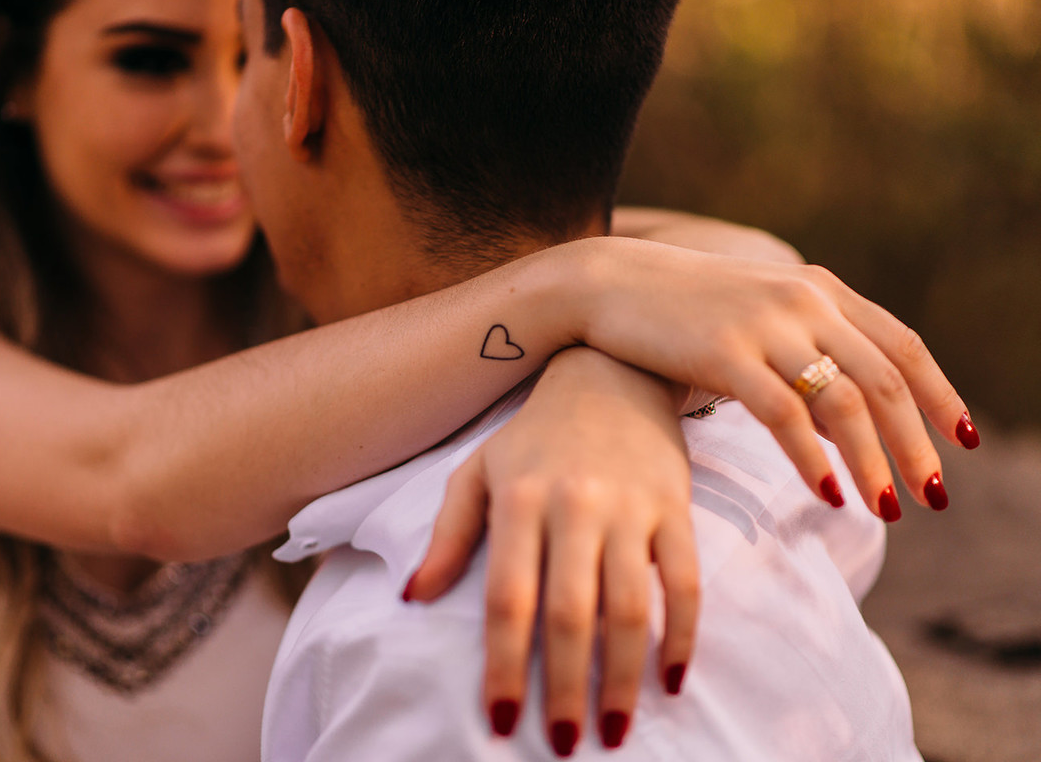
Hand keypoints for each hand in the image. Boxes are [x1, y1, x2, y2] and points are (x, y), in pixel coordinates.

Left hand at [406, 348, 696, 753]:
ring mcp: (631, 506)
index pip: (508, 598)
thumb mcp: (478, 472)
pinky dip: (682, 635)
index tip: (500, 721)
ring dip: (623, 677)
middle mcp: (575, 502)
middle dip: (563, 687)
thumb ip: (449, 535)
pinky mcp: (676, 508)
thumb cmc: (533, 435)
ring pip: (630, 607)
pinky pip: (685, 582)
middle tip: (560, 742)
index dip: (502, 664)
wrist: (610, 372)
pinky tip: (671, 679)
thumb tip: (411, 599)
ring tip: (614, 729)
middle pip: (569, 613)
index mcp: (520, 497)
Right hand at [561, 235, 974, 520]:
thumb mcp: (756, 315)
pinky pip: (785, 415)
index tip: (964, 441)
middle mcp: (802, 300)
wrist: (607, 281)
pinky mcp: (723, 352)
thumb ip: (806, 350)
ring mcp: (764, 325)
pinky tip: (828, 493)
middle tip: (933, 497)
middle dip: (917, 444)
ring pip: (844, 402)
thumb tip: (846, 420)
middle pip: (885, 379)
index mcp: (817, 288)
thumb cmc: (680, 310)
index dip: (941, 394)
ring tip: (887, 510)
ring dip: (874, 462)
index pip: (902, 344)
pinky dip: (813, 460)